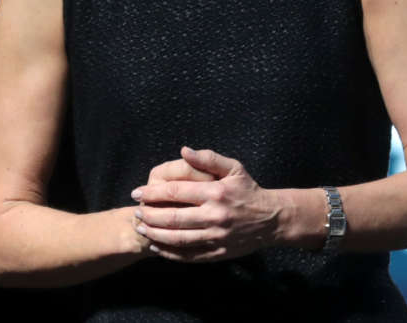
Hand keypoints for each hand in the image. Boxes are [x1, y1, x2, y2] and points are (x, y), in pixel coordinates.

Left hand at [132, 146, 282, 262]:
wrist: (271, 220)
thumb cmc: (249, 190)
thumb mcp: (234, 168)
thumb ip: (208, 158)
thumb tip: (184, 150)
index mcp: (215, 192)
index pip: (176, 192)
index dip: (153, 192)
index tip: (138, 193)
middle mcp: (214, 216)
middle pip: (172, 218)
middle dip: (149, 215)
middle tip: (135, 212)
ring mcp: (215, 237)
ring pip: (177, 239)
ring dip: (155, 235)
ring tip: (141, 229)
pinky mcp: (217, 253)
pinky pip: (188, 256)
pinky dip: (169, 253)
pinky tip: (157, 247)